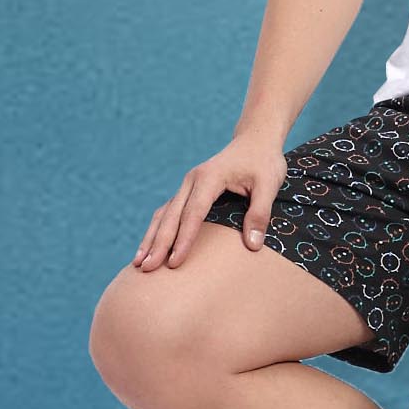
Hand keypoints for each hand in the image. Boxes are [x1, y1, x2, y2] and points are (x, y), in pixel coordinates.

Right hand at [133, 135, 287, 270]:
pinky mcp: (189, 190)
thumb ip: (260, 213)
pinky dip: (158, 230)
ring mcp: (188, 185)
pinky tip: (150, 248)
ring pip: (164, 214)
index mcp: (210, 177)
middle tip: (146, 268)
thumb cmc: (264, 162)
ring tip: (139, 263)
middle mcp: (192, 180)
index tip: (174, 263)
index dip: (183, 240)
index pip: (193, 214)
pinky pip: (169, 212)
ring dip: (151, 238)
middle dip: (158, 244)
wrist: (255, 139)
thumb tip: (253, 245)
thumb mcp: (269, 185)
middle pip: (171, 216)